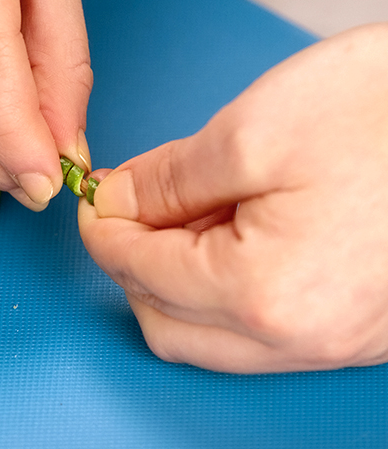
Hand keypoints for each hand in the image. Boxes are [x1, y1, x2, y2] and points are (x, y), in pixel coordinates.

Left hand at [79, 23, 387, 372]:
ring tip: (186, 209)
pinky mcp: (357, 327)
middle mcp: (301, 337)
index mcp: (264, 293)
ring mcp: (335, 340)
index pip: (139, 275)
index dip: (102, 230)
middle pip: (166, 323)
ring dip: (176, 280)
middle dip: (134, 263)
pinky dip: (225, 288)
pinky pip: (262, 330)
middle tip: (133, 203)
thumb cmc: (387, 113)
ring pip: (212, 336)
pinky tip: (230, 232)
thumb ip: (165, 180)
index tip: (96, 197)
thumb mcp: (251, 132)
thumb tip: (114, 204)